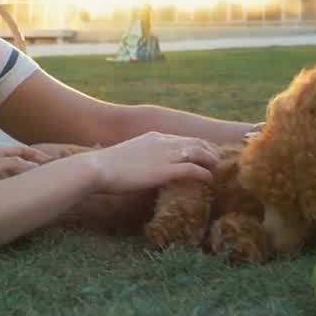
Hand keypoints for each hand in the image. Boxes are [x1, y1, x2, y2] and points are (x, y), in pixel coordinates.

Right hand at [81, 132, 219, 193]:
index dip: (197, 145)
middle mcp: (163, 142)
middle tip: (217, 161)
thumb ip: (141, 156)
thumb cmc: (107, 165)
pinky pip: (193, 169)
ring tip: (217, 169)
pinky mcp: (165, 171)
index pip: (183, 138)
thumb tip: (142, 165)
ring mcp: (165, 155)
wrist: (98, 168)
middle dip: (210, 150)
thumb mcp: (128, 154)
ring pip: (199, 153)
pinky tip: (209, 179)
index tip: (205, 153)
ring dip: (211, 160)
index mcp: (154, 136)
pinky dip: (204, 174)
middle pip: (196, 142)